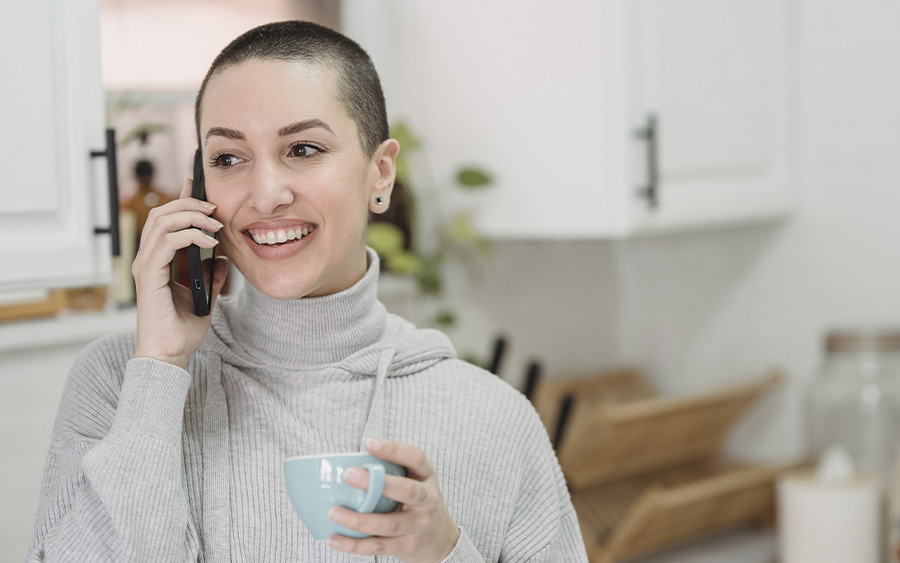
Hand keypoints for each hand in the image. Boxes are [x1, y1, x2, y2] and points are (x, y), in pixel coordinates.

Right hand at [132, 178, 228, 368]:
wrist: (169, 355)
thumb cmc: (182, 330)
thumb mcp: (205, 296)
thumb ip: (212, 275)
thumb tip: (224, 259)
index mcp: (157, 261)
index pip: (166, 221)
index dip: (182, 200)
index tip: (198, 184)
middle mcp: (147, 260)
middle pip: (161, 214)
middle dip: (189, 204)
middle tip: (215, 207)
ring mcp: (145, 266)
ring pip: (162, 222)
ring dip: (192, 217)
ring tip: (215, 223)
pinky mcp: (149, 276)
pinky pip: (167, 243)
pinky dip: (190, 236)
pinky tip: (211, 242)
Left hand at [327, 438, 459, 562]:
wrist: (440, 538)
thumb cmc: (416, 501)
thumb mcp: (414, 480)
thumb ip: (390, 471)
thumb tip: (345, 463)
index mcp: (426, 476)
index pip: (415, 458)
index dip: (393, 450)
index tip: (369, 443)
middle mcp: (427, 500)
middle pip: (406, 491)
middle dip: (377, 483)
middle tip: (348, 474)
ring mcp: (418, 525)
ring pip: (389, 524)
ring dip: (359, 520)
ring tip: (334, 512)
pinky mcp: (407, 546)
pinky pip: (378, 547)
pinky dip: (354, 544)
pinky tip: (335, 539)